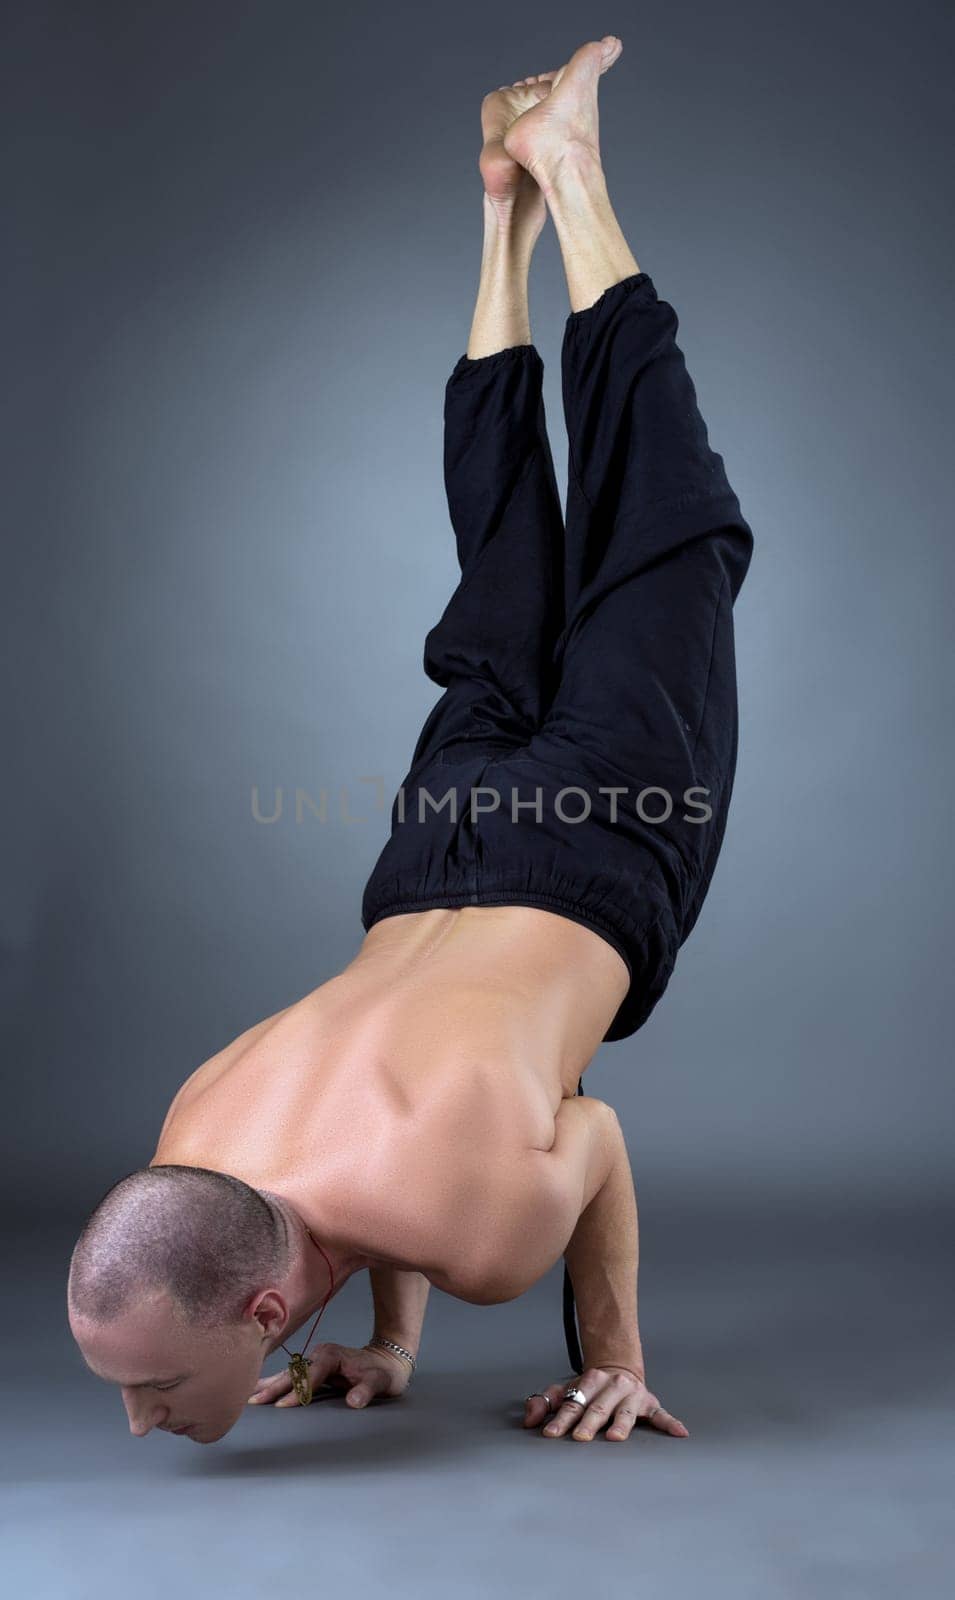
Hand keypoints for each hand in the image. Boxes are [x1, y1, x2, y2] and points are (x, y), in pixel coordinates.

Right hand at [248, 1341, 412, 1410]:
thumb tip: (354, 1402)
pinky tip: (258, 1389)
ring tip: (247, 1397)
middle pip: (293, 1374)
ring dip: (268, 1386)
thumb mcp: (381, 1382)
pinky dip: (273, 1383)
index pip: (310, 1376)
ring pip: (287, 1375)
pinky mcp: (312, 1369)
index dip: (297, 1392)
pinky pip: (290, 1376)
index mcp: (331, 1356)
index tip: (283, 1406)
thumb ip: (367, 1391)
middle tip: (254, 1403)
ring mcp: (314, 1361)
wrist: (388, 1359)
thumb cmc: (383, 1372)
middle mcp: (319, 1355)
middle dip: (273, 1388)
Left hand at [522, 1365, 688, 1442]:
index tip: (550, 1434)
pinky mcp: (650, 1404)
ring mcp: (632, 1395)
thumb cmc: (590, 1388)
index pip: (574, 1403)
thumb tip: (528, 1420)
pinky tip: (679, 1433)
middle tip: (579, 1438)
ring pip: (625, 1412)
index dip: (561, 1419)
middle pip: (598, 1408)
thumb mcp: (565, 1389)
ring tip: (614, 1437)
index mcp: (590, 1381)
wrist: (620, 1368)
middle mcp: (612, 1386)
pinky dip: (670, 1423)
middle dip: (588, 1423)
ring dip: (620, 1424)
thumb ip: (545, 1402)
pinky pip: (661, 1415)